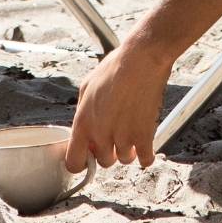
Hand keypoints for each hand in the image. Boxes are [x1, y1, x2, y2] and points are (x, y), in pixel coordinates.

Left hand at [66, 32, 175, 171]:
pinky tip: (146, 146)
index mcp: (83, 122)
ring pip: (124, 160)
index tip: (88, 158)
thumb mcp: (87, 86)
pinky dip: (146, 155)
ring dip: (128, 151)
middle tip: (116, 138)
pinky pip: (145, 160)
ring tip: (132, 134)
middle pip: (103, 161)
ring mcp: (123, 137)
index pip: (74, 161)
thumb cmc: (115, 67)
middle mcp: (101, 133)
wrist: (141, 60)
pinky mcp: (144, 135)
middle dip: (109, 152)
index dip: (81, 162)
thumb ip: (83, 111)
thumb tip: (84, 126)